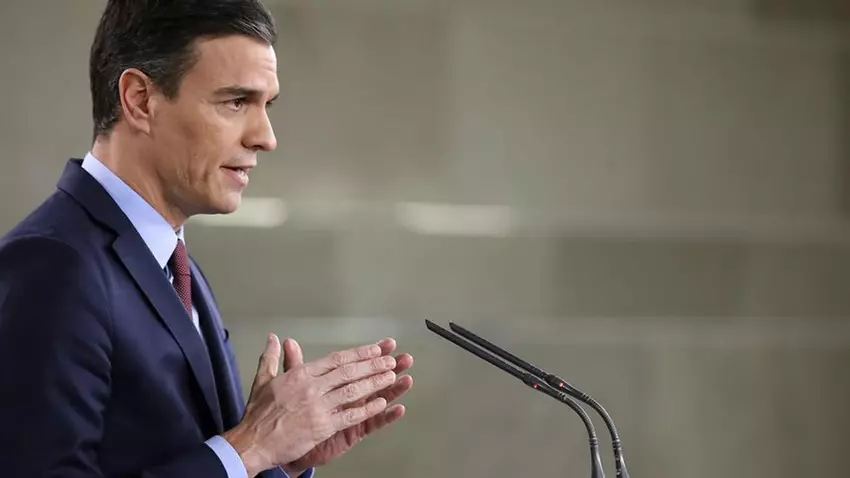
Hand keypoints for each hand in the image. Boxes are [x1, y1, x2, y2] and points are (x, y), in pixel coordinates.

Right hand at [222, 334, 397, 476]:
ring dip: (375, 383)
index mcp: (300, 375)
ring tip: (392, 376)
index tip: (375, 350)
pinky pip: (350, 416)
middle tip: (391, 360)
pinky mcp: (322, 427)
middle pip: (348, 372)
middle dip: (373, 365)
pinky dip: (367, 409)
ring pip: (352, 391)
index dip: (358, 354)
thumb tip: (275, 338)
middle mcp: (311, 387)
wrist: (252, 442)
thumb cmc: (258, 414)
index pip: (336, 359)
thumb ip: (273, 357)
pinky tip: (381, 403)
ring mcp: (318, 407)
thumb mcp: (263, 380)